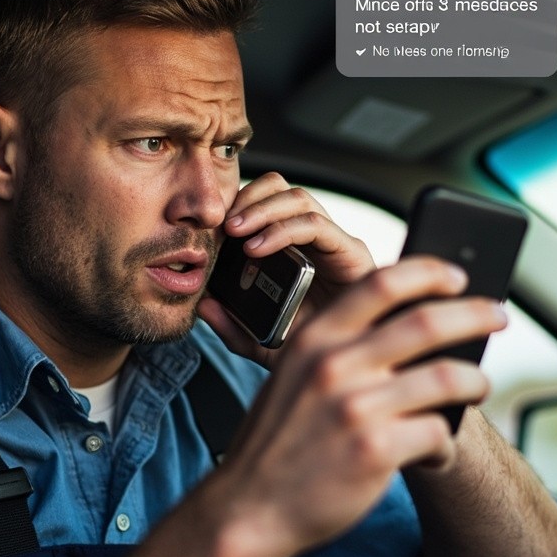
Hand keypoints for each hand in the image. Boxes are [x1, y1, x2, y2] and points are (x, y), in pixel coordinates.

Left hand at [198, 172, 374, 365]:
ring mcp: (334, 242)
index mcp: (293, 247)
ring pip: (299, 198)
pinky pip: (316, 225)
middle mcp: (315, 238)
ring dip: (262, 210)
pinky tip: (258, 248)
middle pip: (281, 189)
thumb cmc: (313, 351)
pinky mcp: (352, 252)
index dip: (238, 203)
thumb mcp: (260, 342)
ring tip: (237, 233)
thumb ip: (232, 326)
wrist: (346, 366)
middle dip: (249, 199)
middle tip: (224, 225)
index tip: (212, 225)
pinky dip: (283, 230)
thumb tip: (204, 305)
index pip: (265, 200)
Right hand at [210, 256, 507, 556]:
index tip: (456, 275)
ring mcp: (355, 408)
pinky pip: (437, 432)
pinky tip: (436, 448)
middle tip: (497, 317)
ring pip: (446, 377)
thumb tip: (405, 324)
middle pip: (426, 321)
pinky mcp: (375, 451)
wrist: (249, 508)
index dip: (428, 273)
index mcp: (314, 339)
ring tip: (478, 386)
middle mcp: (334, 365)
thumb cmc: (277, 442)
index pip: (381, 282)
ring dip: (475, 380)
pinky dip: (445, 441)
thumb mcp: (292, 375)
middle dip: (474, 314)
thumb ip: (336, 347)